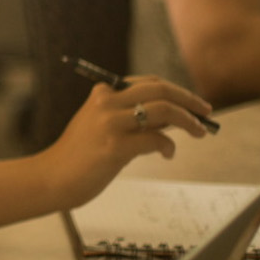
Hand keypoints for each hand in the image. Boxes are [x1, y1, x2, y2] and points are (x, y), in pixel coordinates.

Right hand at [43, 78, 212, 206]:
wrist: (53, 177)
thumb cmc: (80, 155)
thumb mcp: (102, 126)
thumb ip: (131, 117)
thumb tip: (173, 118)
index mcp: (102, 94)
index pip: (149, 82)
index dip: (177, 91)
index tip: (194, 103)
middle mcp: (106, 103)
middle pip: (160, 90)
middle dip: (189, 100)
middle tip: (206, 113)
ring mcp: (110, 124)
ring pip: (163, 111)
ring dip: (188, 121)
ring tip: (199, 132)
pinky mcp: (115, 147)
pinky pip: (156, 139)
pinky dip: (169, 146)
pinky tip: (168, 154)